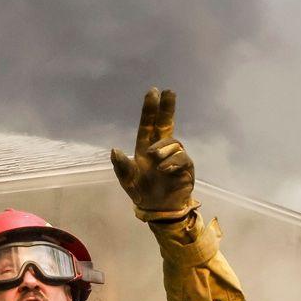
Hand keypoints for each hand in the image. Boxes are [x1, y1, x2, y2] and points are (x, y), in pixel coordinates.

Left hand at [110, 88, 196, 218]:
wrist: (158, 208)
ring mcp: (175, 157)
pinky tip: (165, 169)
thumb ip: (121, 165)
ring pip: (173, 142)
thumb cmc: (141, 191)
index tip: (153, 91)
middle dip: (167, 108)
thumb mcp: (127, 179)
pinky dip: (172, 162)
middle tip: (169, 92)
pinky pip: (182, 158)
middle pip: (166, 124)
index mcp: (145, 148)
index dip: (150, 109)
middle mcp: (161, 149)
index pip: (148, 124)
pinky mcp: (186, 167)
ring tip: (155, 159)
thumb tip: (114, 150)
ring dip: (163, 148)